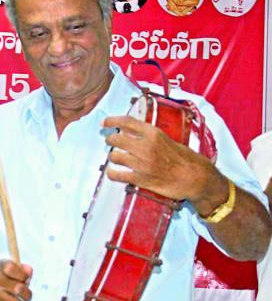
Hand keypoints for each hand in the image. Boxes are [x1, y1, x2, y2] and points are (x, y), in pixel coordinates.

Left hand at [103, 115, 217, 204]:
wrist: (196, 178)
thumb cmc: (186, 159)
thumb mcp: (169, 140)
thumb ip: (151, 137)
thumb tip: (132, 134)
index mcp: (154, 134)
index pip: (127, 122)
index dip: (113, 121)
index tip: (105, 122)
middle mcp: (146, 147)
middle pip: (116, 139)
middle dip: (111, 140)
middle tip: (111, 142)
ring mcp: (142, 163)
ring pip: (114, 156)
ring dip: (113, 157)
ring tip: (116, 157)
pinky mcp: (141, 179)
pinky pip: (117, 175)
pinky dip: (112, 173)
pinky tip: (113, 172)